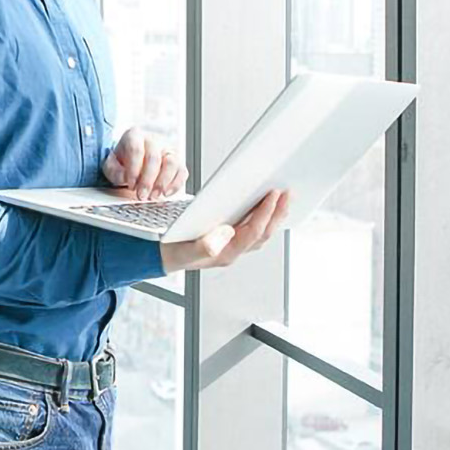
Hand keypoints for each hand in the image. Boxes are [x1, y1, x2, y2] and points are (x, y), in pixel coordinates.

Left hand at [101, 127, 188, 201]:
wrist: (133, 161)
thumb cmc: (123, 162)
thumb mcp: (111, 165)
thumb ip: (113, 170)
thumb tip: (123, 177)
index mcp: (135, 136)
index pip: (136, 150)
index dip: (134, 169)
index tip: (130, 185)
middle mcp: (153, 140)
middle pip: (154, 157)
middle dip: (147, 180)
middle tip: (141, 195)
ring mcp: (168, 150)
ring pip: (171, 163)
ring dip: (162, 182)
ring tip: (153, 196)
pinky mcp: (178, 162)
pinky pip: (182, 172)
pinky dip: (175, 184)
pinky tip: (165, 193)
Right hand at [160, 189, 289, 272]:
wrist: (162, 257)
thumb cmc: (173, 251)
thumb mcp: (184, 249)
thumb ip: (205, 246)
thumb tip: (227, 232)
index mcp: (226, 253)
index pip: (253, 232)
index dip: (266, 213)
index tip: (274, 194)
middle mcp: (233, 252)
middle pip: (264, 233)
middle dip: (278, 213)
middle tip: (287, 193)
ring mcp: (232, 248)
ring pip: (261, 233)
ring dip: (274, 216)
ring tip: (283, 199)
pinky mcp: (229, 241)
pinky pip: (253, 230)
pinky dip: (263, 218)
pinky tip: (264, 208)